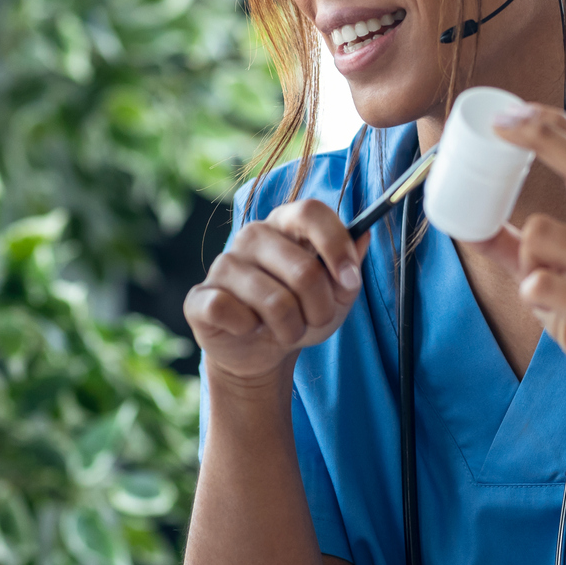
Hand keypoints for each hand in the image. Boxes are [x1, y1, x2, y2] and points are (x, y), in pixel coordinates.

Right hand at [186, 198, 369, 388]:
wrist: (261, 351)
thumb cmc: (299, 314)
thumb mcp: (336, 296)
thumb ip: (350, 267)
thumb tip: (365, 235)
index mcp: (285, 225)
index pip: (310, 212)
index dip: (336, 245)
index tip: (350, 280)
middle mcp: (252, 236)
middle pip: (303, 270)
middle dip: (320, 308)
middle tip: (315, 320)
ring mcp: (223, 264)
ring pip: (275, 302)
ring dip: (291, 328)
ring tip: (285, 330)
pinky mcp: (200, 297)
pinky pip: (232, 312)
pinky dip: (251, 330)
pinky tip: (248, 328)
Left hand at [460, 103, 565, 419]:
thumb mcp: (551, 273)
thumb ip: (514, 247)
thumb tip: (468, 223)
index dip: (552, 125)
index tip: (510, 112)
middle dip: (543, 138)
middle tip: (501, 126)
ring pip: (542, 232)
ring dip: (525, 256)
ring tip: (539, 283)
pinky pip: (542, 285)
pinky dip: (530, 293)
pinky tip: (544, 307)